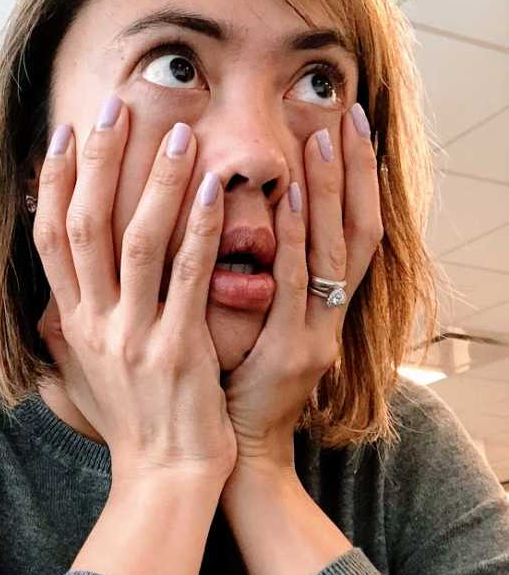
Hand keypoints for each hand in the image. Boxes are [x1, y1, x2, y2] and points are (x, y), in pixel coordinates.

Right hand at [34, 95, 236, 489]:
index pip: (49, 239)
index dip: (50, 183)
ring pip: (136, 242)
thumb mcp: (84, 374)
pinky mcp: (178, 350)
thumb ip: (69, 328)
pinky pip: (188, 277)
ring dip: (154, 182)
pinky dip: (199, 228)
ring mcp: (133, 337)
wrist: (166, 479)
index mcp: (72, 324)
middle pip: (84, 226)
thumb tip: (51, 294)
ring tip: (176, 130)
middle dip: (96, 162)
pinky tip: (216, 187)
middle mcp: (93, 324)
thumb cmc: (134, 423)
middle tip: (112, 106)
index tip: (62, 135)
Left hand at [220, 104, 383, 475]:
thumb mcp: (240, 326)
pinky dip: (300, 239)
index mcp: (317, 310)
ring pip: (335, 250)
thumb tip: (218, 225)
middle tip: (349, 115)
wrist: (227, 460)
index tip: (346, 128)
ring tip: (325, 136)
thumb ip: (243, 280)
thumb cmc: (225, 389)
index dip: (353, 182)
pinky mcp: (291, 353)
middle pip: (355, 230)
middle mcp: (326, 318)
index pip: (348, 232)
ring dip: (332, 191)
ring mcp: (314, 335)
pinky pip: (298, 286)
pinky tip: (296, 197)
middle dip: (354, 172)